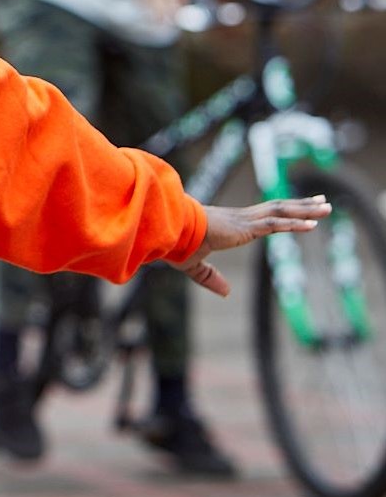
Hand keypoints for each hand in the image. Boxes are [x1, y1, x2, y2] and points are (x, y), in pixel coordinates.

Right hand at [174, 197, 331, 296]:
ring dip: (306, 210)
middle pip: (278, 207)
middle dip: (301, 205)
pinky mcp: (245, 227)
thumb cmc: (176, 243)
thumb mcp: (195, 265)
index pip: (263, 215)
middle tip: (322, 202)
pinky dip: (295, 224)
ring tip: (327, 207)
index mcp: (231, 224)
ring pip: (281, 211)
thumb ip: (210, 278)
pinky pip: (275, 224)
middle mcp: (241, 218)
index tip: (298, 210)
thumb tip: (226, 293)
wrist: (169, 229)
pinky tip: (313, 225)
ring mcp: (244, 221)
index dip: (282, 212)